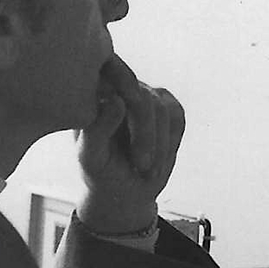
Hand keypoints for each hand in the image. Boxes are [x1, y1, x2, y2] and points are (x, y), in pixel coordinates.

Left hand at [76, 55, 184, 232]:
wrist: (125, 189)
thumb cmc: (100, 171)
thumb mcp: (90, 157)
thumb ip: (97, 129)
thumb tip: (117, 100)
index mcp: (93, 94)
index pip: (111, 78)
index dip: (124, 88)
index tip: (126, 109)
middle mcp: (121, 87)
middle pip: (142, 98)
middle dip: (146, 134)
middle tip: (142, 165)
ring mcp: (147, 95)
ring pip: (163, 109)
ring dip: (160, 145)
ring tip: (147, 170)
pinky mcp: (168, 106)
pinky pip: (177, 117)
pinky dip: (171, 143)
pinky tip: (158, 160)